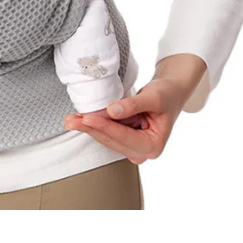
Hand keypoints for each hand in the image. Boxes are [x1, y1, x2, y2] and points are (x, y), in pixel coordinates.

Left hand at [63, 76, 190, 163]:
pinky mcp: (128, 140)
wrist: (171, 92)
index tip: (87, 119)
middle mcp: (144, 151)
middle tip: (71, 120)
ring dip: (90, 127)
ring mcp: (135, 146)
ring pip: (107, 138)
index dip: (104, 127)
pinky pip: (109, 132)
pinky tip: (83, 118)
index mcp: (153, 145)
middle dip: (91, 129)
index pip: (123, 136)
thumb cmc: (167, 94)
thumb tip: (112, 111)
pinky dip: (96, 124)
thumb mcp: (153, 97)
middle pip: (112, 140)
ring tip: (72, 119)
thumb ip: (132, 105)